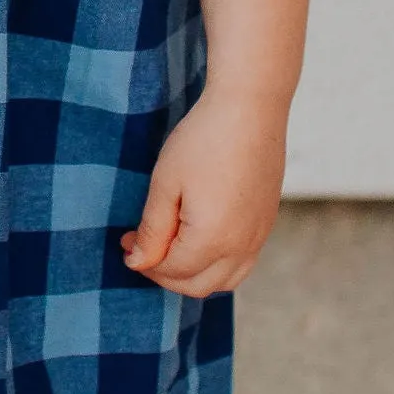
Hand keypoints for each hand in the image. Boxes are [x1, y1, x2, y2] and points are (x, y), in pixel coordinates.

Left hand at [120, 90, 287, 298]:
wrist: (250, 107)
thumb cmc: (203, 140)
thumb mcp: (165, 185)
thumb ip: (152, 231)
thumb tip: (138, 263)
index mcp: (212, 239)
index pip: (171, 271)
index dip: (144, 261)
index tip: (126, 240)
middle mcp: (241, 246)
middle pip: (198, 286)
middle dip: (165, 275)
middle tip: (144, 247)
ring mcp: (259, 236)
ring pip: (225, 281)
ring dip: (194, 275)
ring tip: (171, 247)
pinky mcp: (267, 223)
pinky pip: (243, 262)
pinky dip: (219, 264)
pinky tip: (200, 238)